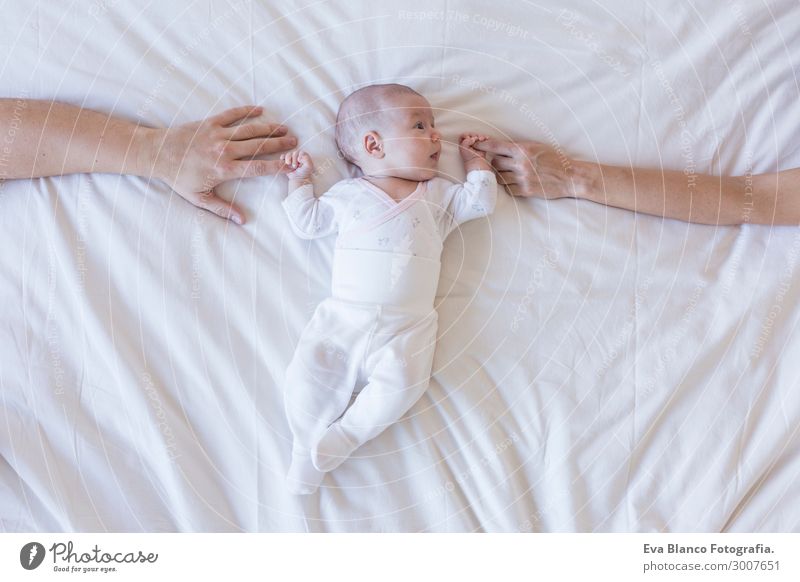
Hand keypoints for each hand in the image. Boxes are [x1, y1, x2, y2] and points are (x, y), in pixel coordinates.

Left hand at [149, 105, 296, 224]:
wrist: (157, 153)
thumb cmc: (178, 177)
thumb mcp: (199, 198)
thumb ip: (223, 209)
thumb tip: (242, 221)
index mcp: (224, 169)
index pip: (258, 168)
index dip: (277, 167)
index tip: (291, 166)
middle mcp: (224, 150)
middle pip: (259, 146)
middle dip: (279, 145)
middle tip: (295, 143)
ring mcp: (218, 134)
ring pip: (250, 130)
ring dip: (269, 129)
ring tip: (284, 129)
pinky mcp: (210, 122)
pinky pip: (232, 114)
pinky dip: (247, 111)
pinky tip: (260, 110)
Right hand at [280, 149, 313, 181]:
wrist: (298, 179)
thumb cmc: (304, 173)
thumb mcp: (309, 166)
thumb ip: (307, 159)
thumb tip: (300, 154)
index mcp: (304, 156)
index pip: (300, 152)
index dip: (299, 156)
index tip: (299, 161)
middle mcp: (298, 156)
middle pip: (294, 153)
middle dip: (294, 159)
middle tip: (295, 166)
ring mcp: (292, 159)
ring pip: (288, 154)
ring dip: (288, 159)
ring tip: (289, 164)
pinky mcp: (286, 161)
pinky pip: (283, 156)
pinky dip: (283, 157)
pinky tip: (283, 160)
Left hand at [459, 133, 491, 171]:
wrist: (476, 161)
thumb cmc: (469, 156)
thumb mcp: (463, 147)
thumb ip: (465, 141)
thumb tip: (473, 138)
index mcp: (463, 143)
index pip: (463, 136)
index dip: (466, 135)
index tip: (468, 138)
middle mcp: (469, 143)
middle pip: (471, 135)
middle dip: (474, 135)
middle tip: (475, 139)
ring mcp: (475, 144)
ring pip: (477, 136)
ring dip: (480, 136)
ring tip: (481, 139)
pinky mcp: (481, 145)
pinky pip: (483, 139)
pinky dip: (484, 138)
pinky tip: (485, 138)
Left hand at [474, 139, 582, 197]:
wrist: (570, 176)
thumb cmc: (555, 159)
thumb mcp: (537, 147)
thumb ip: (519, 148)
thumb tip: (501, 148)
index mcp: (523, 149)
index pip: (496, 146)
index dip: (482, 145)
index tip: (473, 144)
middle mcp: (521, 163)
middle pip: (494, 163)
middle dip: (494, 163)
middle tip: (499, 163)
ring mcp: (522, 178)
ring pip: (499, 177)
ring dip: (500, 175)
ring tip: (509, 173)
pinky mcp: (525, 191)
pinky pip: (508, 189)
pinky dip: (509, 186)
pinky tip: (515, 183)